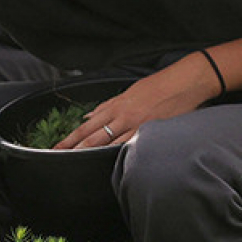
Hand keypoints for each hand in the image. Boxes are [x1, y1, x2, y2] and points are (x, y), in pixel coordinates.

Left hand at [54, 55, 217, 149]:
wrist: (184, 80)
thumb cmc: (158, 85)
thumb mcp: (129, 92)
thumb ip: (108, 105)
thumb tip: (89, 116)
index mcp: (116, 105)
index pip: (88, 124)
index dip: (72, 136)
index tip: (59, 146)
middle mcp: (122, 115)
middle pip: (92, 134)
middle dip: (73, 146)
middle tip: (57, 155)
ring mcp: (136, 123)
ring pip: (108, 141)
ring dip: (91, 151)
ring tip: (75, 160)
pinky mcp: (150, 129)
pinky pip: (131, 143)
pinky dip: (119, 151)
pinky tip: (109, 159)